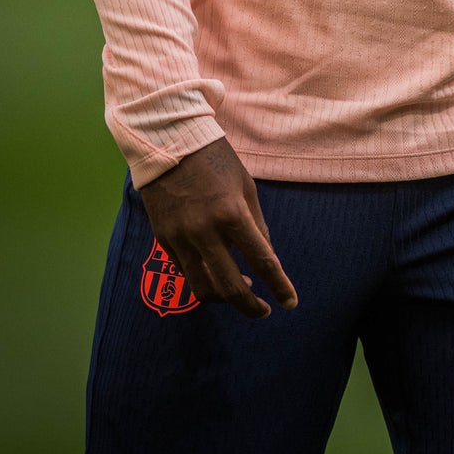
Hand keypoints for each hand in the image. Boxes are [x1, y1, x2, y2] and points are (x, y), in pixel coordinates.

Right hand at [139, 136, 297, 319]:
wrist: (168, 142)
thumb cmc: (215, 160)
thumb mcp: (245, 187)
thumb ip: (256, 225)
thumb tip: (264, 257)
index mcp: (231, 213)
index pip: (261, 260)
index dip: (279, 285)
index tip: (290, 302)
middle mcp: (204, 231)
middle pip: (231, 286)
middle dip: (251, 306)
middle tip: (264, 311)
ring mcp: (180, 238)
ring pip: (203, 288)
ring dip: (225, 298)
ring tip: (242, 291)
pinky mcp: (163, 239)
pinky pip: (187, 270)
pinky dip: (205, 278)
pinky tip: (217, 271)